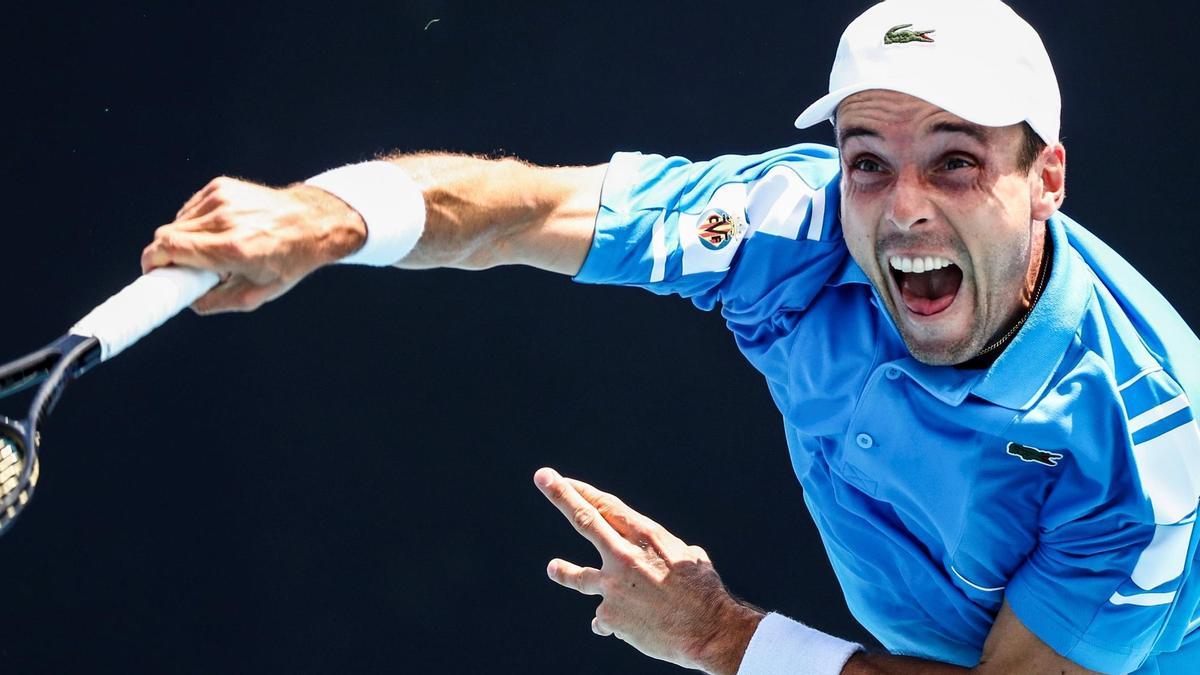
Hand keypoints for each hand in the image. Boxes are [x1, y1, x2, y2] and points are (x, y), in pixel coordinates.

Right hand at [141, 176, 366, 313]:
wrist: (312, 222)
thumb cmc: (288, 259)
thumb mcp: (258, 293)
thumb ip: (217, 302)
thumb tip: (188, 301)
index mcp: (233, 248)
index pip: (170, 247)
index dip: (152, 261)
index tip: (151, 272)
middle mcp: (225, 220)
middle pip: (167, 234)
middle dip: (167, 255)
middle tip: (183, 269)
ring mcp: (222, 198)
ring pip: (177, 221)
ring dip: (184, 238)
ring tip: (212, 250)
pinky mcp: (221, 186)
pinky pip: (191, 208)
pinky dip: (196, 222)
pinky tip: (218, 231)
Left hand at [534, 467, 762, 673]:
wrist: (709, 631)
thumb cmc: (705, 592)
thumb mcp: (687, 557)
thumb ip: (661, 551)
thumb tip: (652, 557)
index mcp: (646, 537)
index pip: (607, 507)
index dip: (583, 492)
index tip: (563, 480)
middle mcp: (624, 557)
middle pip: (585, 519)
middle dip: (561, 496)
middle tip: (542, 476)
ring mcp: (613, 587)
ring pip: (578, 576)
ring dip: (564, 571)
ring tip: (553, 567)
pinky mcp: (610, 616)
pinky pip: (604, 616)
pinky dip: (612, 619)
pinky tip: (622, 625)